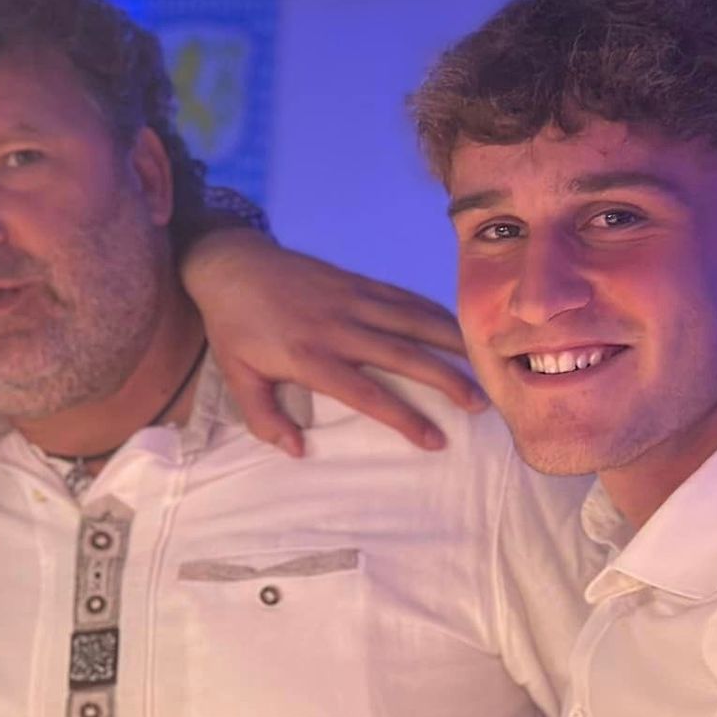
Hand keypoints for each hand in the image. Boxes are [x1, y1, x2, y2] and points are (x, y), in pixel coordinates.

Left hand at [181, 229, 485, 456]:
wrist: (231, 266)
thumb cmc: (234, 327)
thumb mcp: (237, 378)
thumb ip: (265, 418)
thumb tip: (297, 450)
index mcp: (310, 358)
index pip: (367, 394)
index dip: (404, 418)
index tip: (435, 440)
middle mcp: (339, 328)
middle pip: (404, 356)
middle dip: (446, 381)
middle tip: (480, 404)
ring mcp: (352, 300)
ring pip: (413, 321)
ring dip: (452, 342)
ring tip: (485, 364)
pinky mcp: (357, 281)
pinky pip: (404, 297)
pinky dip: (434, 311)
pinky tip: (457, 327)